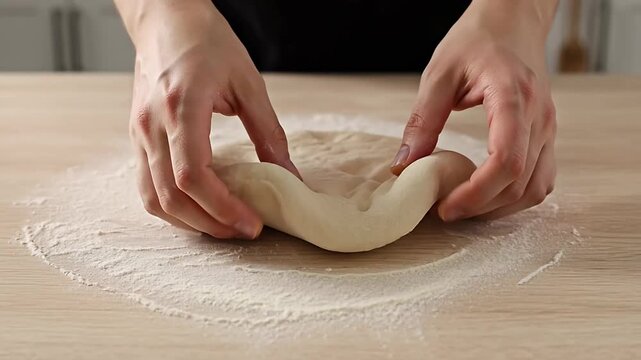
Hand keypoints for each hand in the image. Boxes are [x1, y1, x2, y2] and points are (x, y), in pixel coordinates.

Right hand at [117, 0, 298, 237]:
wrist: (165, 19)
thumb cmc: (206, 41)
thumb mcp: (248, 82)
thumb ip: (269, 132)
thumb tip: (290, 175)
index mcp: (182, 108)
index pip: (192, 176)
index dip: (222, 208)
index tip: (252, 223)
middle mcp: (152, 126)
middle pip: (171, 196)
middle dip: (210, 224)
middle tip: (244, 231)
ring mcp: (139, 133)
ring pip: (153, 198)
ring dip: (189, 222)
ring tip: (223, 226)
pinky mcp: (137, 137)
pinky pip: (146, 185)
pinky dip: (172, 206)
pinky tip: (198, 208)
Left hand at [391, 0, 557, 220]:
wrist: (512, 21)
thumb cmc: (476, 40)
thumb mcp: (439, 75)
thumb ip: (422, 121)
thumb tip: (404, 165)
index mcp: (513, 97)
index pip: (506, 160)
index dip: (476, 194)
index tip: (446, 207)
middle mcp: (539, 117)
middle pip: (520, 182)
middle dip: (482, 207)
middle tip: (446, 211)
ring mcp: (548, 127)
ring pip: (535, 188)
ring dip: (500, 207)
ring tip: (464, 206)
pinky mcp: (546, 134)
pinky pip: (541, 178)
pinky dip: (516, 196)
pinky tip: (488, 194)